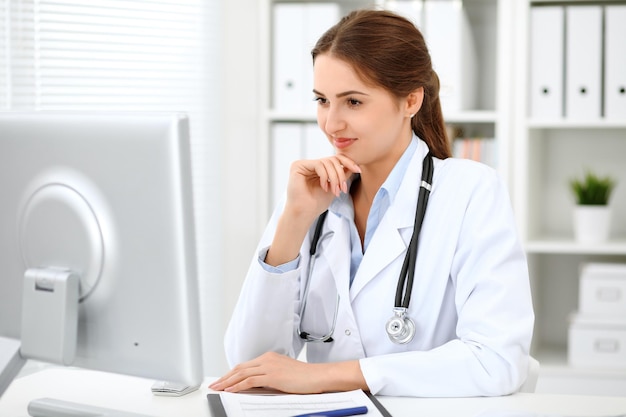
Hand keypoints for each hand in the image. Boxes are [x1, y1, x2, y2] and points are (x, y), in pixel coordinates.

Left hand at [209, 352, 324, 393]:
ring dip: (227, 382)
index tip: (223, 380)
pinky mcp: (272, 376)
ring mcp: (269, 366)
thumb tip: (257, 385)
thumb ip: (270, 376)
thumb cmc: (305, 377)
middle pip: (240, 368)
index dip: (232, 373)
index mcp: (270, 357)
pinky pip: (250, 381)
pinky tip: (230, 390)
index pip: (245, 365)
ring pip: (242, 373)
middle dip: (225, 377)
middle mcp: (267, 359)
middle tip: (215, 384)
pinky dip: (238, 385)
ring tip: (218, 388)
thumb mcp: (284, 374)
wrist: (318, 376)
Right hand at [285, 155, 360, 219]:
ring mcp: (303, 165)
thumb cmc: (317, 203)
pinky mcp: (297, 166)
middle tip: (343, 188)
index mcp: (317, 169)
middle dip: (340, 174)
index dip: (348, 163)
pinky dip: (325, 176)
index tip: (359, 170)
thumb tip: (354, 166)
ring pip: (327, 162)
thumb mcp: (334, 187)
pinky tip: (324, 187)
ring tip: (335, 191)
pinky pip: (318, 164)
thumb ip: (342, 175)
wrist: (305, 214)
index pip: (334, 160)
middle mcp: (309, 165)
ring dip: (334, 177)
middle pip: (332, 159)